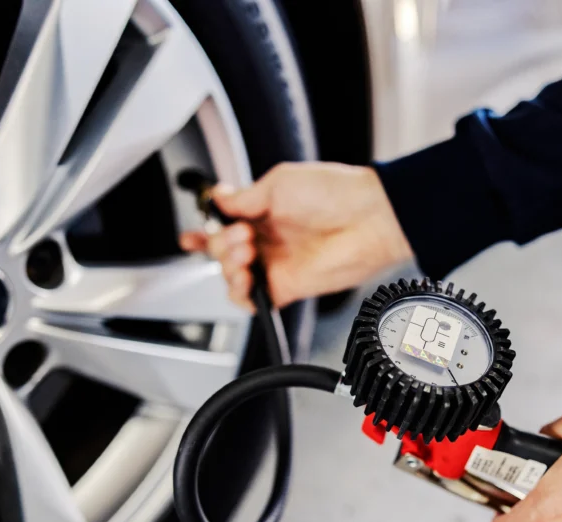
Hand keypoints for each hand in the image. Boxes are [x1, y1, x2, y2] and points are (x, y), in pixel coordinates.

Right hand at [179, 162, 412, 310]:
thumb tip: (220, 200)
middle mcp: (269, 239)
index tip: (193, 233)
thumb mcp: (279, 181)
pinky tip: (246, 277)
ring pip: (231, 275)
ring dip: (228, 264)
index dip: (205, 230)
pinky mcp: (286, 287)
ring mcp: (277, 264)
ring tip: (246, 249)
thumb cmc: (335, 193)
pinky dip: (240, 293)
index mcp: (265, 211)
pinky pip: (251, 301)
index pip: (225, 225)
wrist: (368, 218)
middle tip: (241, 233)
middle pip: (222, 251)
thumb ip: (245, 197)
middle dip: (219, 243)